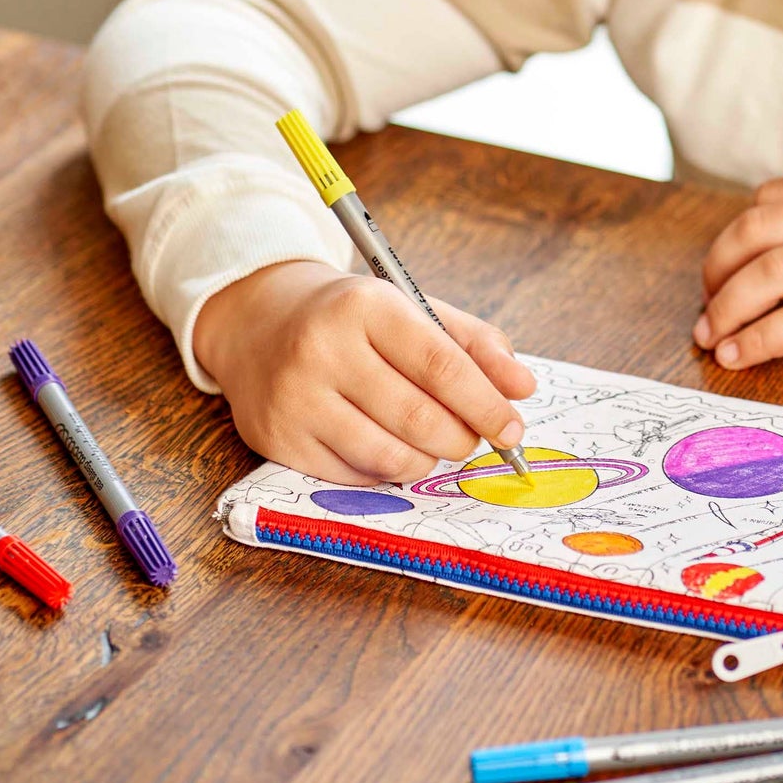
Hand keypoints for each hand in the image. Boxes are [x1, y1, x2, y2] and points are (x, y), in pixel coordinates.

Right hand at [194, 259, 534, 484]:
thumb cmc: (353, 319)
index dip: (485, 404)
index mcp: (366, 306)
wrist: (259, 322)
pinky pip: (353, 476)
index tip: (513, 429)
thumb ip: (474, 344)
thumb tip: (523, 389)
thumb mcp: (413, 309)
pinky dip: (385, 471)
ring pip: (387, 456)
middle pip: (418, 417)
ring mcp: (296, 398)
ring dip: (427, 460)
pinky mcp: (277, 439)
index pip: (441, 365)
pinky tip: (388, 447)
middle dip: (461, 439)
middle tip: (472, 439)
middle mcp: (324, 349)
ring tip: (433, 444)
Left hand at [695, 171, 782, 369]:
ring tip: (713, 338)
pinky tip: (743, 356)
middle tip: (707, 306)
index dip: (736, 235)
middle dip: (717, 270)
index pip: (771, 198)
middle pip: (755, 230)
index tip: (724, 268)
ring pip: (769, 272)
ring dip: (728, 308)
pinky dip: (761, 338)